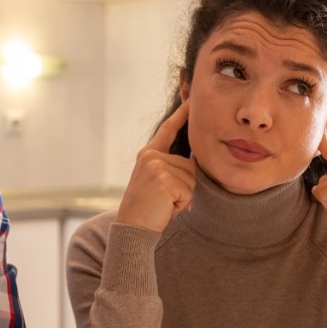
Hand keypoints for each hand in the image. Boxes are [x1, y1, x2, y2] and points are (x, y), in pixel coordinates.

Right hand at [115, 102, 196, 232]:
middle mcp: (151, 156)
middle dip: (184, 187)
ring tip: (163, 204)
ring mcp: (157, 167)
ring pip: (191, 179)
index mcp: (148, 154)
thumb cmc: (146, 209)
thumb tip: (194, 163)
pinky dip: (182, 205)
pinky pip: (189, 191)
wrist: (132, 228)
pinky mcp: (165, 180)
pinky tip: (165, 208)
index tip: (192, 99)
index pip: (168, 129)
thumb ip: (170, 168)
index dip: (182, 113)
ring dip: (183, 197)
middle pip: (189, 165)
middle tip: (163, 199)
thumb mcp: (156, 181)